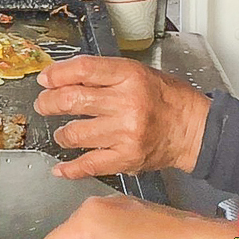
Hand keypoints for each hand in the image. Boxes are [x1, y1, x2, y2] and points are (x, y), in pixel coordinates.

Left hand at [33, 56, 209, 177]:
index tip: (45, 79)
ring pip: (75, 133)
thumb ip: (99, 74)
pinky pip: (90, 165)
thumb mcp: (134, 72)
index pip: (83, 70)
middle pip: (72, 100)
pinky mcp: (127, 158)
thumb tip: (58, 78)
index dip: (57, 74)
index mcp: (129, 76)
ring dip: (61, 134)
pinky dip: (70, 169)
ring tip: (62, 132)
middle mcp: (127, 104)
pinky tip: (60, 168)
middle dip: (49, 103)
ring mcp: (126, 133)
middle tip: (44, 105)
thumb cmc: (164, 98)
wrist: (194, 129)